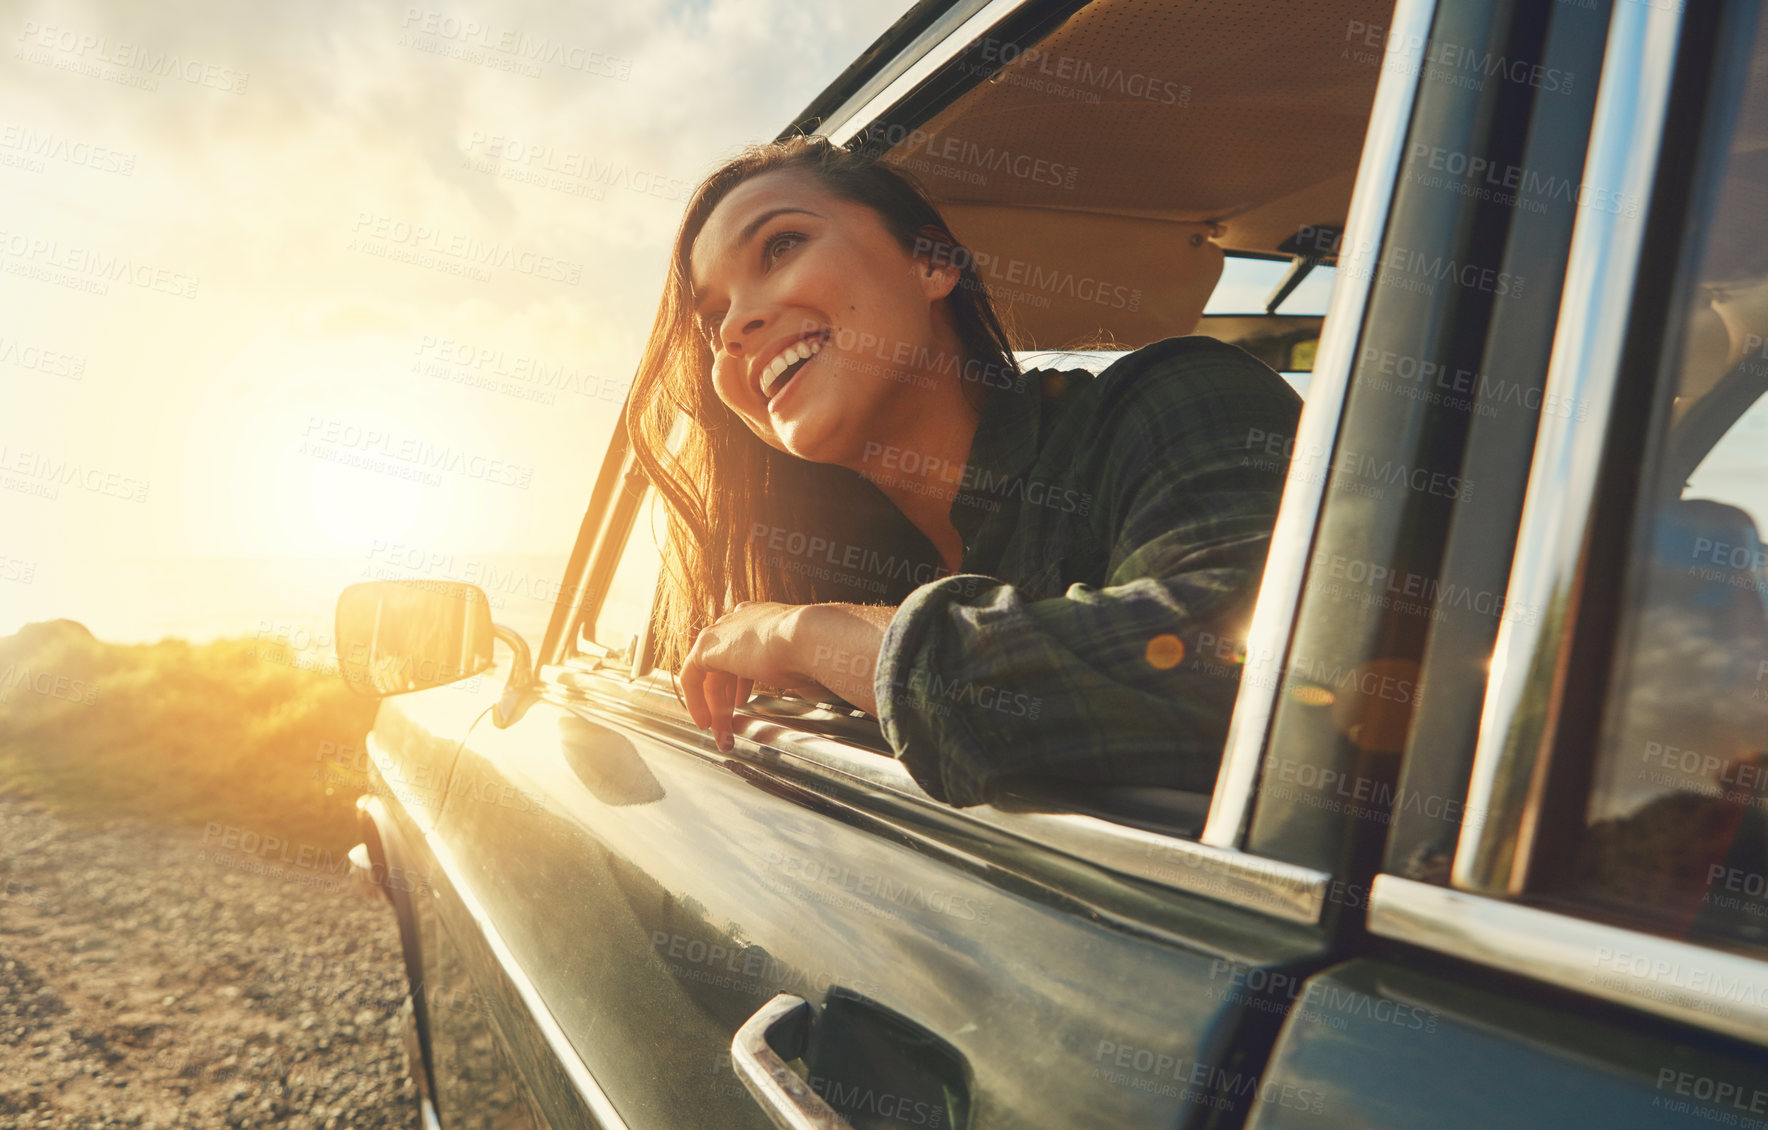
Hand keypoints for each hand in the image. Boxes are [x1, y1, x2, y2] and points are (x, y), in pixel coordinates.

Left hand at [679, 601, 825, 751]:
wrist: (809, 637)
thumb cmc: (815, 651)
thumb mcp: (801, 663)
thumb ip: (791, 673)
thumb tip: (799, 690)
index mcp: (762, 619)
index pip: (741, 651)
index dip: (738, 681)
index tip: (740, 703)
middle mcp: (739, 621)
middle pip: (723, 666)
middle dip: (725, 701)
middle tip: (730, 728)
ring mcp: (722, 631)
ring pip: (709, 676)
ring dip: (715, 708)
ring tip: (724, 735)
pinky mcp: (706, 647)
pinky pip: (691, 676)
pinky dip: (695, 700)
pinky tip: (705, 721)